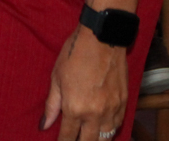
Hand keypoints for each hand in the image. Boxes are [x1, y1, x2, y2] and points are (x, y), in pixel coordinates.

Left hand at [41, 24, 126, 139]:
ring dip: (95, 138)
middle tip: (73, 139)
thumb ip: (52, 104)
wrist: (102, 37)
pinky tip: (103, 127)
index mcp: (75, 108)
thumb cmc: (74, 53)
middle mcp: (94, 114)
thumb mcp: (57, 76)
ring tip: (88, 135)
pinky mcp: (124, 103)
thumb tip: (44, 125)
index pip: (67, 137)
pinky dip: (109, 129)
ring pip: (105, 138)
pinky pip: (117, 125)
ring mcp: (112, 110)